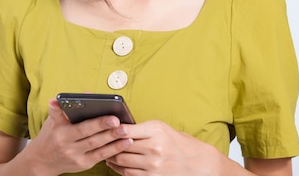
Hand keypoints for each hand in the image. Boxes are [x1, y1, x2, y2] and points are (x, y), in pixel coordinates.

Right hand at [23, 99, 134, 174]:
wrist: (41, 161)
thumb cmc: (49, 136)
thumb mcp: (52, 120)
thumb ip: (64, 107)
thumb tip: (82, 94)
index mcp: (61, 133)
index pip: (82, 128)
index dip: (98, 123)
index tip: (111, 117)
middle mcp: (69, 147)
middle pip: (92, 139)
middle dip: (109, 131)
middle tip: (122, 124)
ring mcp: (77, 157)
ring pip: (99, 148)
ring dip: (115, 141)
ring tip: (127, 132)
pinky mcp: (83, 164)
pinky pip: (101, 157)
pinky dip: (114, 150)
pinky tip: (125, 143)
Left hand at [105, 120, 223, 175]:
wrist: (197, 162)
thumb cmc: (176, 141)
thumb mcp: (160, 128)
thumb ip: (140, 128)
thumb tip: (117, 127)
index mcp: (155, 131)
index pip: (126, 130)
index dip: (112, 130)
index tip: (105, 129)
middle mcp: (154, 148)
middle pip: (121, 146)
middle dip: (109, 144)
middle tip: (101, 142)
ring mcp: (153, 165)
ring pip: (122, 161)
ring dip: (111, 157)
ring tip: (107, 153)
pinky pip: (128, 173)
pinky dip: (119, 169)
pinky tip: (115, 164)